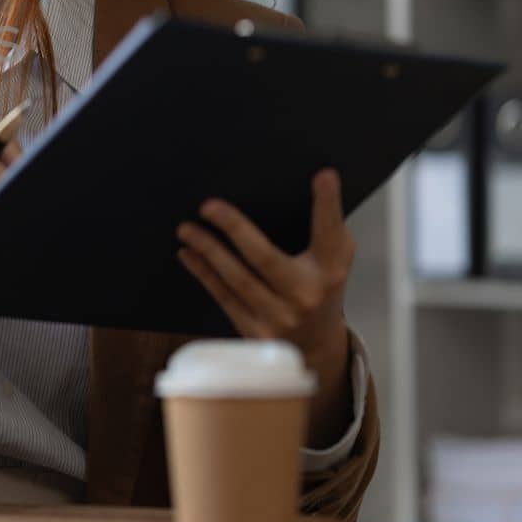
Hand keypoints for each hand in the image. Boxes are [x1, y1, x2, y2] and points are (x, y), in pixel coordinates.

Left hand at [175, 168, 355, 447]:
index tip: (323, 176)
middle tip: (208, 205)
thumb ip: (328, 225)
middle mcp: (305, 295)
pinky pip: (224, 297)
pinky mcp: (255, 332)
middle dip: (234, 228)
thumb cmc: (320, 287)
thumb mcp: (333, 258)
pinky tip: (188, 253)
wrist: (317, 344)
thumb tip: (321, 177)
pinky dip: (204, 273)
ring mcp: (279, 318)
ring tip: (187, 228)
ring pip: (237, 279)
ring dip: (208, 250)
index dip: (327, 205)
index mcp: (330, 271)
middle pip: (264, 257)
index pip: (329, 234)